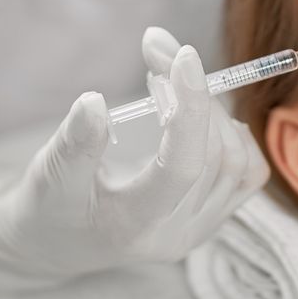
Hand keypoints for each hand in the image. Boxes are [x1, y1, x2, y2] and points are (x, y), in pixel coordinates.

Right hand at [0, 32, 268, 295]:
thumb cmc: (49, 206)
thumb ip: (74, 142)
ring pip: (235, 158)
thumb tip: (93, 101)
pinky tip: (204, 113)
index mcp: (135, 226)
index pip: (182, 164)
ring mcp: (201, 227)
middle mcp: (177, 233)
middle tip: (160, 54)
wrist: (58, 243)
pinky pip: (248, 171)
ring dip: (211, 108)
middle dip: (193, 93)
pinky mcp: (215, 216)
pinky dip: (235, 134)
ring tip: (172, 80)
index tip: (183, 54)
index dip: (190, 106)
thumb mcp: (49, 176)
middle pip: (212, 153)